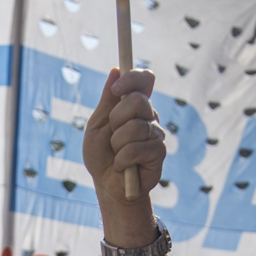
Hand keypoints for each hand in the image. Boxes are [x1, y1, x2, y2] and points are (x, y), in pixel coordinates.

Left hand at [83, 68, 165, 209]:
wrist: (107, 185)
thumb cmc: (101, 155)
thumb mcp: (97, 125)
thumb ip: (107, 100)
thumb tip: (116, 71)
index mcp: (134, 106)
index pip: (145, 80)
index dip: (133, 78)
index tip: (116, 89)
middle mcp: (149, 117)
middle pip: (138, 101)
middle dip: (116, 119)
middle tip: (112, 136)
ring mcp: (156, 134)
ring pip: (135, 127)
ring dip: (117, 143)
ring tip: (117, 154)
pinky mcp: (159, 153)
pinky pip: (137, 149)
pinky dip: (122, 160)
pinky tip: (122, 166)